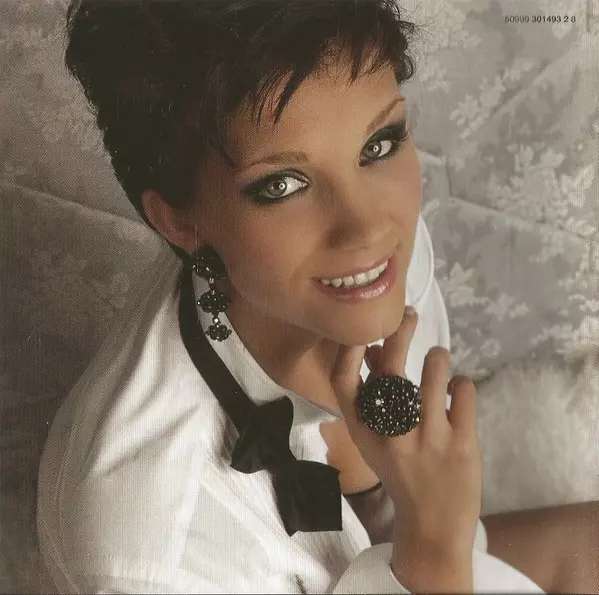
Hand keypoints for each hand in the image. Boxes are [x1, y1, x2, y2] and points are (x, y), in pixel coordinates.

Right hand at [330, 307, 481, 589]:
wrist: (433, 524)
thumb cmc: (400, 471)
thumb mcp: (375, 438)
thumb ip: (374, 395)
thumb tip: (376, 347)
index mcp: (363, 432)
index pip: (342, 381)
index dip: (348, 350)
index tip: (362, 329)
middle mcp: (392, 433)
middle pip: (390, 369)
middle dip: (400, 333)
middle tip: (409, 316)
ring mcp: (428, 438)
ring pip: (435, 371)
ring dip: (437, 357)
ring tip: (437, 360)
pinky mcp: (462, 443)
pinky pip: (465, 390)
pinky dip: (461, 384)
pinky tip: (456, 394)